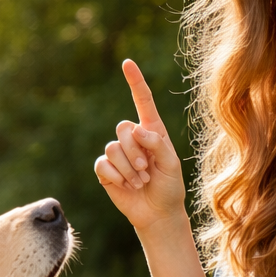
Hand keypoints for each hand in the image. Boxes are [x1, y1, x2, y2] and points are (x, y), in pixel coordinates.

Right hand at [94, 60, 186, 232]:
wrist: (157, 213)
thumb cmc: (169, 187)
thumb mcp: (172, 165)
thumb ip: (158, 145)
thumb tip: (137, 130)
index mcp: (152, 131)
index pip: (142, 101)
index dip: (135, 82)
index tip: (127, 63)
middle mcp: (133, 139)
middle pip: (123, 129)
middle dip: (135, 152)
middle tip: (147, 171)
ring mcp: (118, 154)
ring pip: (113, 148)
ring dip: (129, 169)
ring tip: (140, 181)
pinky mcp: (106, 170)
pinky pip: (103, 165)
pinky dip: (117, 177)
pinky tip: (127, 186)